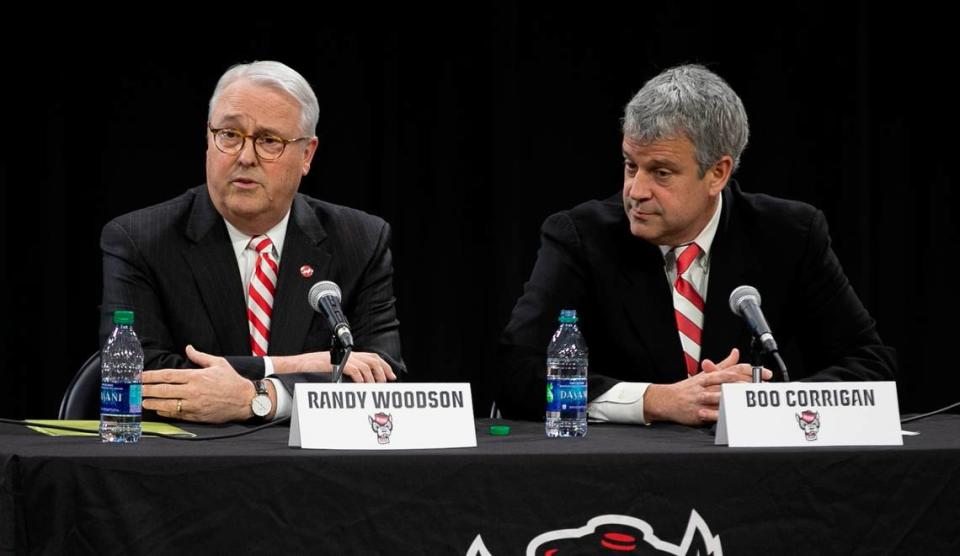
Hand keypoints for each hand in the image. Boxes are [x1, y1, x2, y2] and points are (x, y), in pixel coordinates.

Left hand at [142, 345, 258, 422]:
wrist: (245, 400)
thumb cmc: (232, 381)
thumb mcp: (218, 363)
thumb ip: (200, 356)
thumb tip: (188, 348)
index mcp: (196, 376)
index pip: (167, 375)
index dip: (151, 376)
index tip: (140, 376)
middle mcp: (193, 391)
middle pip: (163, 390)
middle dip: (146, 389)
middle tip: (134, 389)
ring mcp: (194, 405)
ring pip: (167, 404)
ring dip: (152, 402)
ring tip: (141, 401)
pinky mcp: (197, 416)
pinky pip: (176, 415)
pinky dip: (165, 412)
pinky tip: (158, 409)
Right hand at [272, 351, 396, 382]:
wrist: (299, 365)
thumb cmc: (314, 368)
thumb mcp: (335, 368)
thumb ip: (348, 371)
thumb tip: (363, 382)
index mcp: (349, 354)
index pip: (372, 357)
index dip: (384, 366)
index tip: (391, 376)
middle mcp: (348, 354)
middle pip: (373, 359)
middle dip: (383, 371)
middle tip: (386, 382)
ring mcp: (343, 358)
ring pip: (366, 366)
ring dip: (372, 378)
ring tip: (373, 387)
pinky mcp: (337, 363)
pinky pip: (354, 370)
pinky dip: (360, 378)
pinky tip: (361, 386)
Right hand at [644, 348, 771, 424]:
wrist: (665, 400)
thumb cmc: (687, 388)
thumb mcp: (704, 374)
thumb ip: (723, 365)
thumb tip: (736, 353)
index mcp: (710, 374)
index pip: (733, 369)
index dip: (751, 371)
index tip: (767, 374)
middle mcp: (706, 385)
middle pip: (731, 381)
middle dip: (748, 384)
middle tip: (764, 387)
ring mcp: (702, 398)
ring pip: (722, 396)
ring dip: (737, 397)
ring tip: (753, 399)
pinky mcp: (697, 412)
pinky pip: (712, 413)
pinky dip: (723, 414)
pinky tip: (734, 415)